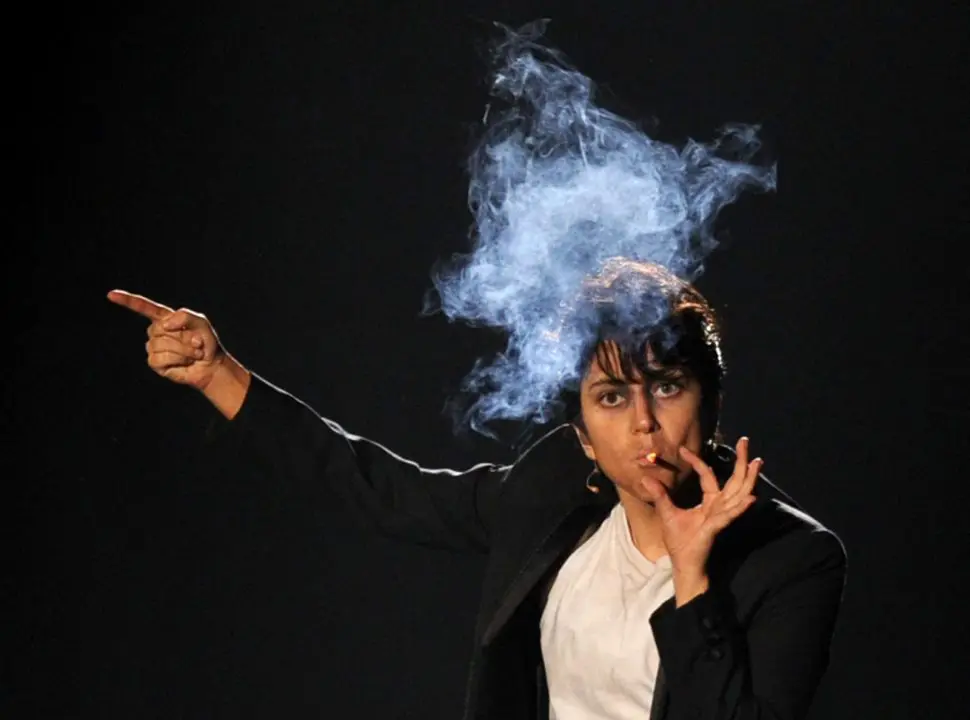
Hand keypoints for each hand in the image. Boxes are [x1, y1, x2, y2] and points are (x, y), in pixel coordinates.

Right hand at [107, 289, 225, 391]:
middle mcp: (156, 331)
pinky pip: (160, 358)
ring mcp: (154, 347)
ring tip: (194, 353)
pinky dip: (177, 360)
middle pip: (160, 329)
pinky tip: (185, 362)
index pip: (144, 307)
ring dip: (183, 350)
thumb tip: (164, 324)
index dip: (127, 301)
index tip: (111, 295)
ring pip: (161, 344)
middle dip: (183, 337)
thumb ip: (184, 316)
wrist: (210, 364)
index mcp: (164, 318)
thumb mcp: (200, 322)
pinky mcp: (155, 362)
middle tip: (197, 343)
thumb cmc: (206, 341)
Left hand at [639, 437, 761, 577]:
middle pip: (734, 479)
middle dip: (741, 461)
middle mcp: (719, 506)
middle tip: (746, 441)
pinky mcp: (717, 527)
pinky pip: (730, 515)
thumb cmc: (679, 541)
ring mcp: (721, 516)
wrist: (683, 562)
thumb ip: (660, 495)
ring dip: (749, 478)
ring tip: (757, 461)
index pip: (707, 475)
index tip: (683, 449)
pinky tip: (750, 497)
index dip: (697, 461)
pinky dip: (741, 507)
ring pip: (739, 493)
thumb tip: (646, 478)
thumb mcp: (667, 512)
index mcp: (709, 502)